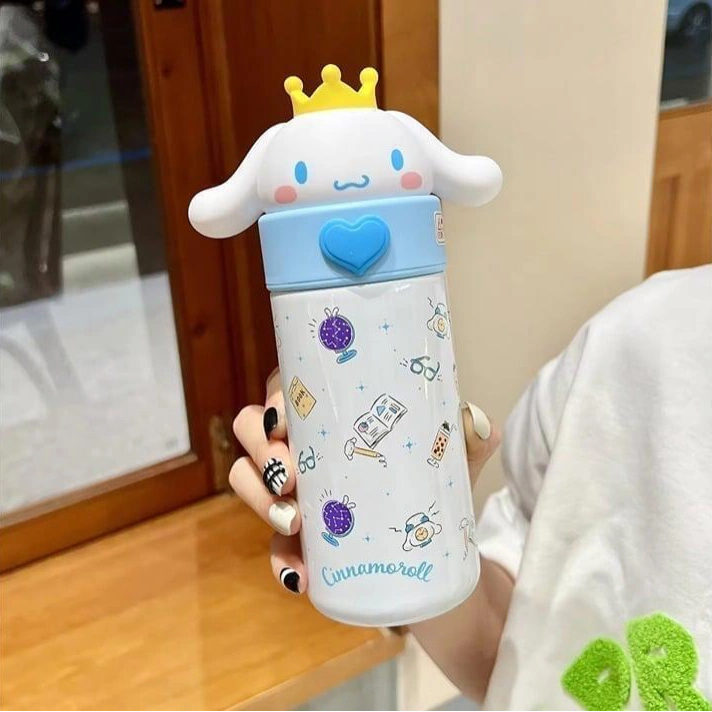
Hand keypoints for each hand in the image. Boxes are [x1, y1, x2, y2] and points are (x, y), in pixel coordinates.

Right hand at [230, 368, 499, 594]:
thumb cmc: (433, 489)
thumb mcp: (452, 461)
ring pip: (247, 481)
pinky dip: (281, 562)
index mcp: (331, 416)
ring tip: (296, 521)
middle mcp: (302, 448)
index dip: (275, 396)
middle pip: (250, 430)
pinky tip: (302, 575)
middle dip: (261, 448)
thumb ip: (468, 439)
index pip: (287, 389)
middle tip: (289, 473)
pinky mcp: (298, 542)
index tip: (286, 416)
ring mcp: (293, 494)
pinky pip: (274, 550)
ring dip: (260, 500)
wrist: (435, 555)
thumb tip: (479, 424)